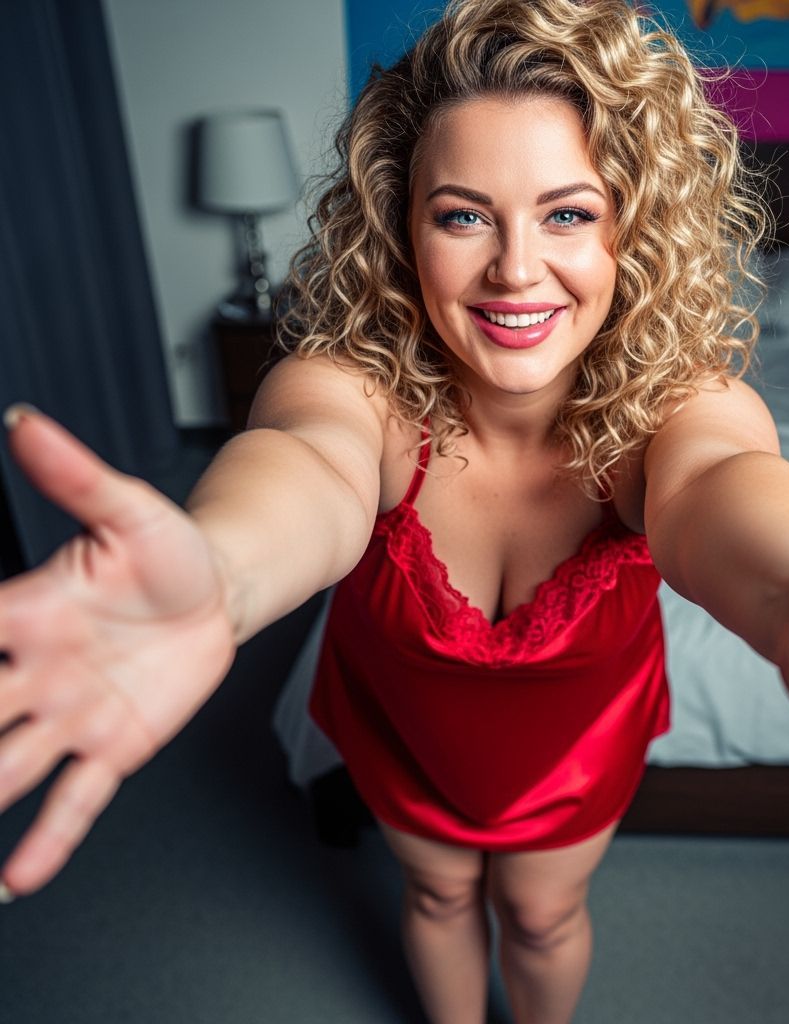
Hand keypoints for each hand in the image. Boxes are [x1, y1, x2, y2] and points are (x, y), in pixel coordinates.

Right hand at [0, 408, 235, 897]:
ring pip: (3, 766)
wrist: (218, 594)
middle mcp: (34, 670)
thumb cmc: (168, 552)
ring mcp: (70, 714)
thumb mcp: (129, 510)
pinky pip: (75, 799)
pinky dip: (48, 839)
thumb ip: (77, 476)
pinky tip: (17, 879)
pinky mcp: (114, 745)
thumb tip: (26, 423)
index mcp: (27, 612)